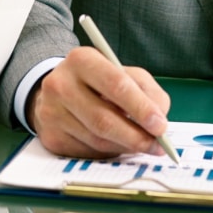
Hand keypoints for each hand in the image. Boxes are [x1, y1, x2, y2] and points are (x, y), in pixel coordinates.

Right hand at [27, 46, 170, 157]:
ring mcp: (52, 112)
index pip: (115, 85)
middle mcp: (60, 84)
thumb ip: (148, 91)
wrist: (58, 91)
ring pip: (96, 139)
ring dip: (126, 146)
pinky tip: (119, 145)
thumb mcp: (124, 73)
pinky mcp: (51, 136)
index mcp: (81, 60)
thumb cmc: (99, 81)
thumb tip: (159, 119)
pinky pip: (87, 151)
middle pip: (103, 118)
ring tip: (144, 146)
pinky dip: (109, 152)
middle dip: (136, 136)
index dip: (141, 107)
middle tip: (157, 145)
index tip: (161, 125)